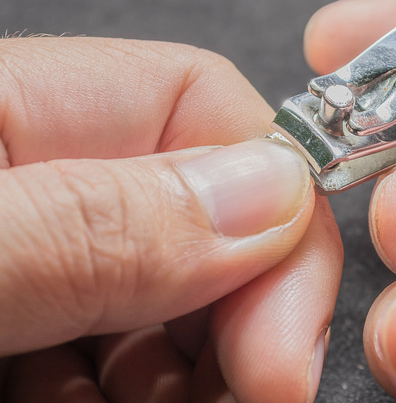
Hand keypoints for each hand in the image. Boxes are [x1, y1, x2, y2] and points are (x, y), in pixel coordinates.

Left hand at [0, 38, 341, 402]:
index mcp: (8, 106)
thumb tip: (275, 195)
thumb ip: (102, 223)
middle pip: (199, 215)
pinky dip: (126, 389)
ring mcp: (22, 249)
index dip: (279, 212)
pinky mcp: (12, 316)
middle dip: (246, 312)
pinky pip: (102, 347)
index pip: (203, 105)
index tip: (285, 341)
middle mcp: (28, 171)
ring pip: (166, 295)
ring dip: (197, 367)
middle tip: (253, 394)